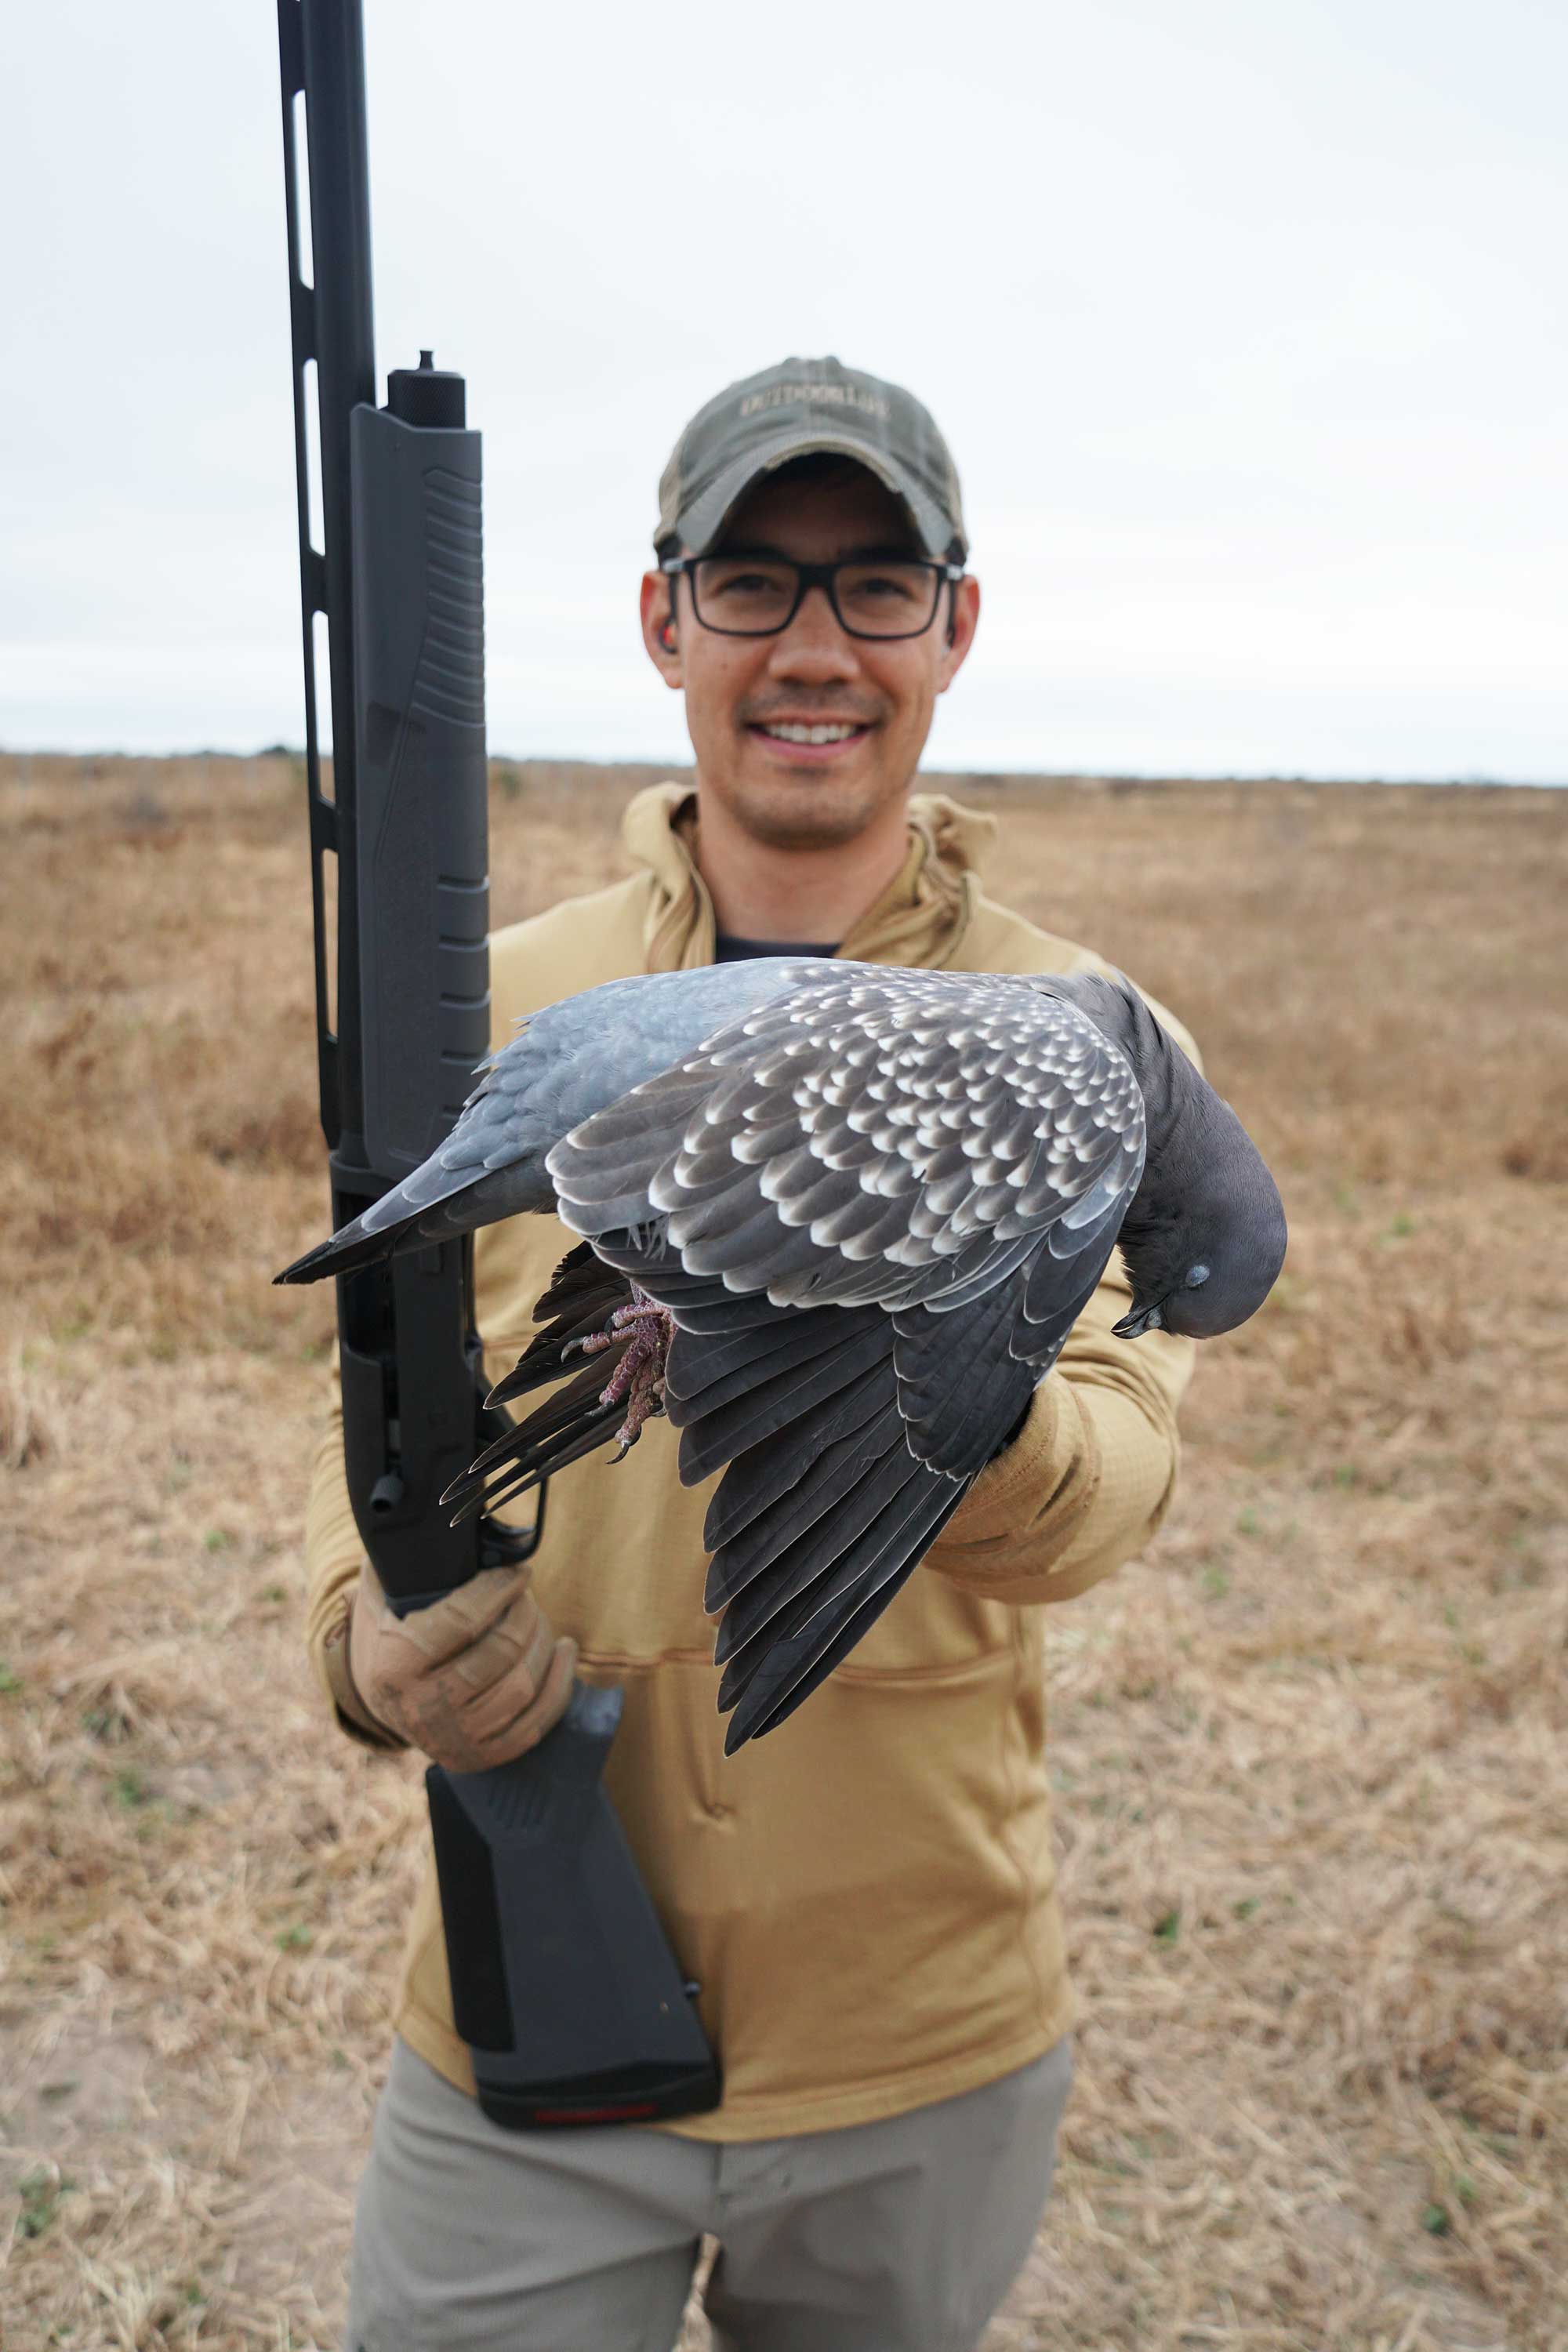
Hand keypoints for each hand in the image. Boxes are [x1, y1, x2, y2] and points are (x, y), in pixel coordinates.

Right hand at [345, 1558, 576, 1771]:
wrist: (377, 1704)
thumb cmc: (386, 1635)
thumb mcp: (378, 1595)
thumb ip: (397, 1557)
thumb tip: (426, 1510)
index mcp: (395, 1665)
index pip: (462, 1620)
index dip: (499, 1589)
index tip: (518, 1571)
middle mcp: (423, 1708)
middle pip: (500, 1653)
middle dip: (525, 1613)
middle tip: (526, 1593)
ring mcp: (454, 1739)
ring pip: (522, 1685)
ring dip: (542, 1642)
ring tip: (539, 1617)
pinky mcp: (481, 1757)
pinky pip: (536, 1722)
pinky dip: (560, 1683)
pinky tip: (566, 1652)